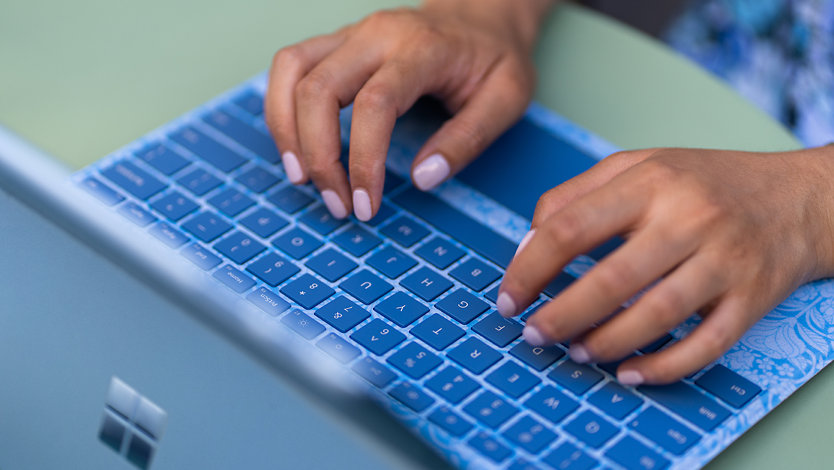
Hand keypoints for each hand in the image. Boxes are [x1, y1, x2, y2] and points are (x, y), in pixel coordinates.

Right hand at [264, 0, 552, 219]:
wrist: (482, 15)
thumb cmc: (494, 59)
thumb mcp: (507, 99)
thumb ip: (468, 139)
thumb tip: (423, 179)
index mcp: (422, 49)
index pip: (374, 105)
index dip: (363, 162)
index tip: (366, 206)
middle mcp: (377, 34)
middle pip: (317, 89)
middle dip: (317, 155)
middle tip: (337, 203)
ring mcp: (351, 33)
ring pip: (290, 70)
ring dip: (285, 130)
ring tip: (302, 178)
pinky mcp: (336, 42)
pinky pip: (289, 66)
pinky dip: (281, 108)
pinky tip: (297, 146)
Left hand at [497, 146, 833, 384]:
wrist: (797, 199)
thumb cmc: (703, 184)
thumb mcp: (638, 167)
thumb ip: (575, 198)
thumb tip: (525, 248)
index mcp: (650, 182)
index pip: (570, 227)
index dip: (529, 268)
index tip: (509, 298)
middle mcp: (689, 219)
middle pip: (610, 279)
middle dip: (561, 316)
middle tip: (533, 335)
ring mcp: (724, 261)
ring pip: (655, 316)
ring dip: (605, 343)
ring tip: (575, 352)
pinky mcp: (752, 299)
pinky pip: (705, 346)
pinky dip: (662, 367)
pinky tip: (627, 373)